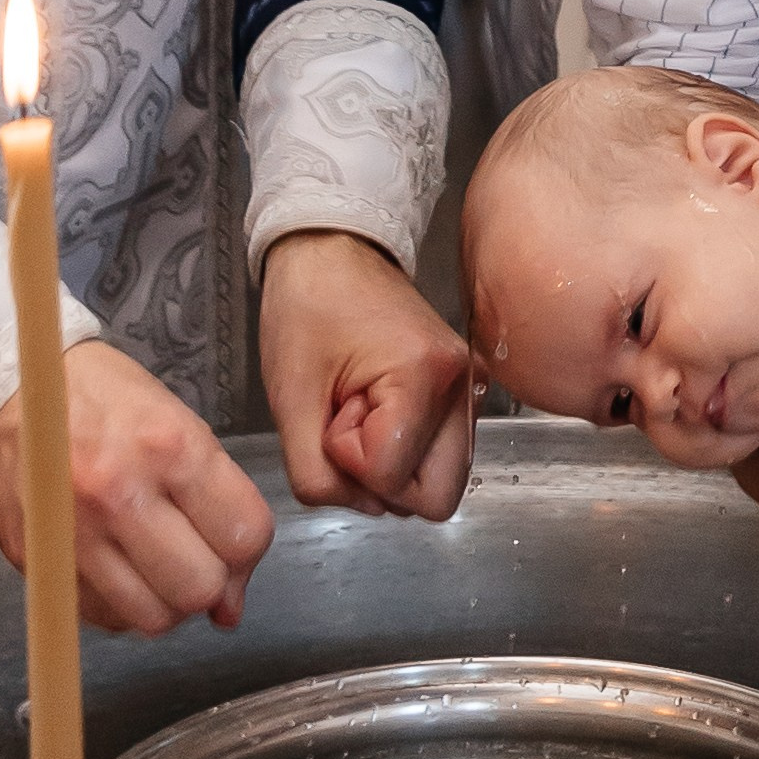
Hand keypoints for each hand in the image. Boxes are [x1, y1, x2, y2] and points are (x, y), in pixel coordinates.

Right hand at [0, 339, 272, 634]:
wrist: (1, 391)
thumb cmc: (97, 400)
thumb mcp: (175, 422)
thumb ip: (215, 504)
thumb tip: (230, 603)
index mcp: (168, 446)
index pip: (243, 535)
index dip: (246, 552)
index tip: (228, 544)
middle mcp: (119, 492)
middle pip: (198, 588)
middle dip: (206, 584)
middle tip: (190, 559)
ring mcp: (74, 531)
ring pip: (152, 617)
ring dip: (163, 603)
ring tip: (152, 568)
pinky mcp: (39, 560)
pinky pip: (102, 618)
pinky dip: (118, 606)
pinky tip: (114, 568)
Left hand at [259, 229, 473, 518]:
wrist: (334, 251)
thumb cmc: (308, 308)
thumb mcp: (289, 398)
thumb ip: (315, 474)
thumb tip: (361, 506)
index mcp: (425, 377)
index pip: (390, 479)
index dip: (347, 460)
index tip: (332, 410)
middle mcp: (463, 390)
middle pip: (436, 499)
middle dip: (381, 481)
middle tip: (348, 425)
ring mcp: (470, 395)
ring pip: (440, 486)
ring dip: (392, 469)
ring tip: (362, 412)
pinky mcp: (463, 399)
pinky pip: (439, 461)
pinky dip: (404, 455)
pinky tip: (378, 414)